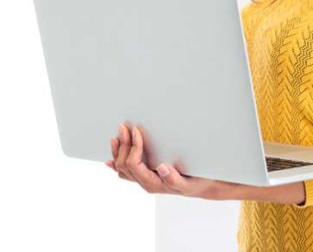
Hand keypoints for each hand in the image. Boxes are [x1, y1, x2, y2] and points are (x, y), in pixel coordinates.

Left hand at [105, 124, 236, 199]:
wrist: (202, 186)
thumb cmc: (196, 181)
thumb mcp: (189, 182)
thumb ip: (174, 178)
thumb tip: (162, 168)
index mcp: (153, 183)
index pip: (134, 164)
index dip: (133, 146)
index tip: (137, 131)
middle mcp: (145, 182)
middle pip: (124, 164)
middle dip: (123, 145)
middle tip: (124, 127)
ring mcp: (144, 179)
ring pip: (122, 167)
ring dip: (119, 150)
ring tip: (117, 136)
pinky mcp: (146, 175)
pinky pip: (126, 173)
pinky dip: (116, 164)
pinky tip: (110, 161)